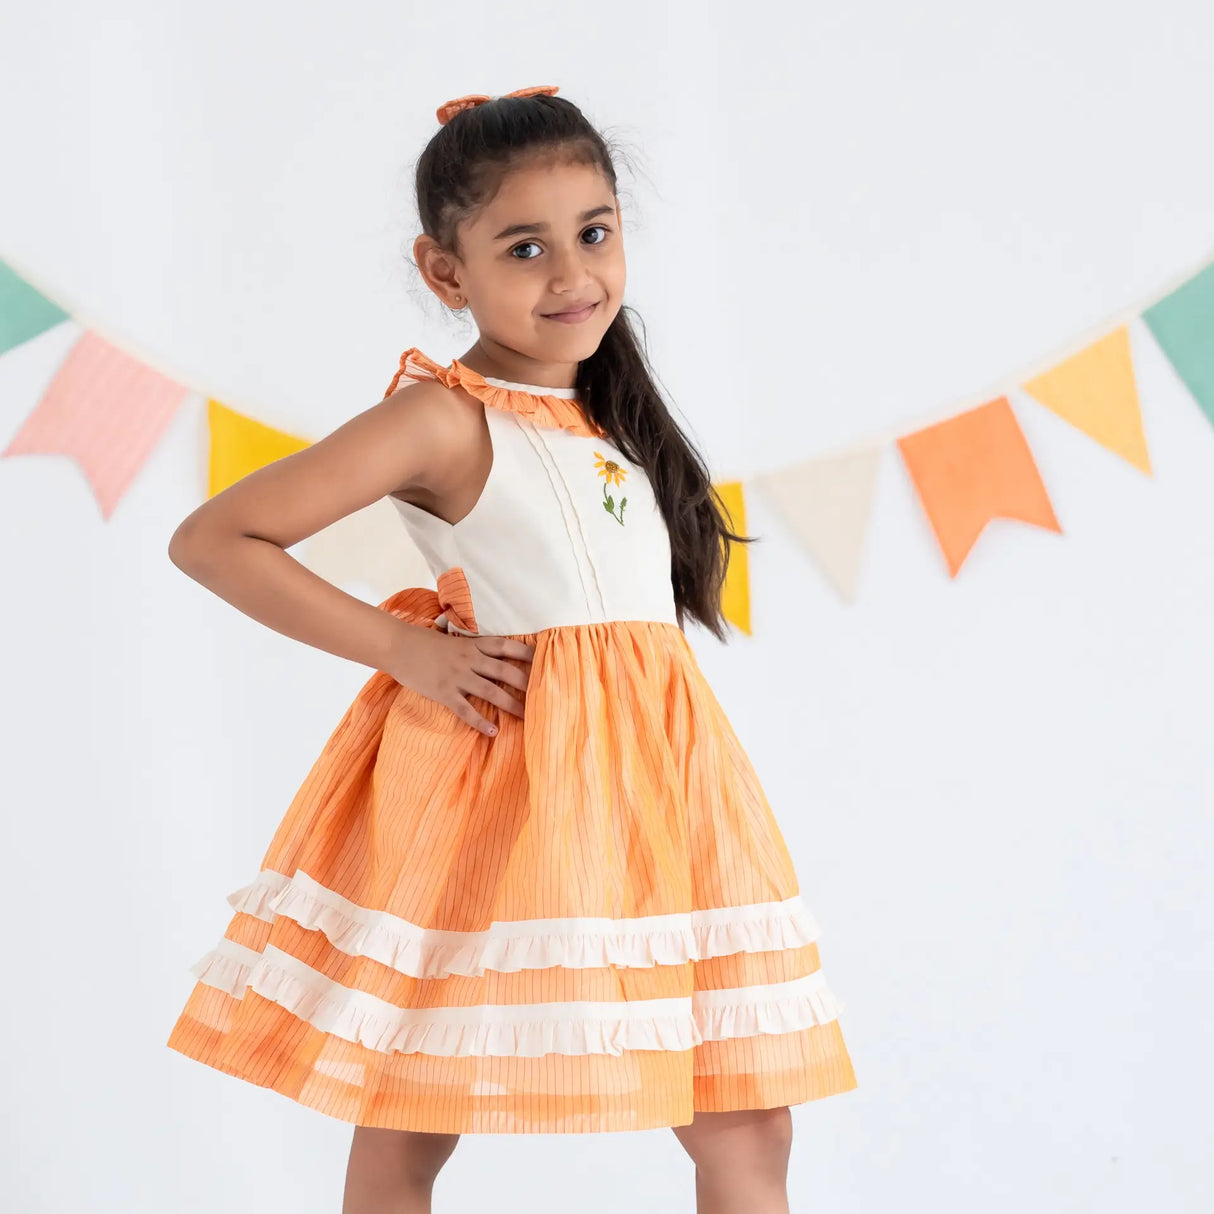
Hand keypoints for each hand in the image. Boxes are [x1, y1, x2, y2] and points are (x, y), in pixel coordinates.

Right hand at [388, 621, 534, 735]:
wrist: (397, 646)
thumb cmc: (425, 642)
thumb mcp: (454, 640)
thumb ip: (473, 648)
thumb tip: (492, 656)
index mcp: (473, 645)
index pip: (507, 647)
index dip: (527, 654)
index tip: (545, 661)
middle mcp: (469, 660)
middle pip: (505, 671)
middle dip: (527, 682)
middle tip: (546, 694)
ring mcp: (457, 677)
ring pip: (491, 691)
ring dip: (511, 704)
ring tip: (528, 716)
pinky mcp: (444, 692)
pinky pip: (465, 710)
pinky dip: (480, 721)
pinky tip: (493, 731)